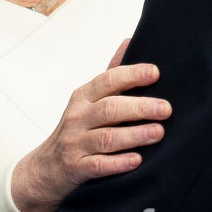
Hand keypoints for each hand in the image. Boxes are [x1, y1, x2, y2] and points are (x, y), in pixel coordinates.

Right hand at [11, 41, 170, 211]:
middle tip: (166, 109)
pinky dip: (118, 163)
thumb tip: (130, 41)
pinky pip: (98, 165)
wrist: (46, 169)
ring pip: (106, 137)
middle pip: (110, 108)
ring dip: (134, 135)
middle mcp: (78, 117)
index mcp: (84, 97)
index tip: (155, 73)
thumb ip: (111, 75)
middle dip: (139, 108)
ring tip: (158, 133)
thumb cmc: (76, 130)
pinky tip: (137, 160)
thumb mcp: (88, 100)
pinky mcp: (76, 168)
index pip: (108, 81)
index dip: (132, 75)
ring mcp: (75, 144)